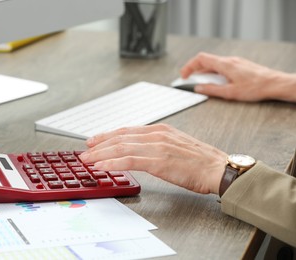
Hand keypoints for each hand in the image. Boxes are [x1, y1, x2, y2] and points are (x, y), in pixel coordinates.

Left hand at [79, 124, 226, 193]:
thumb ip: (157, 146)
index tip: (94, 141)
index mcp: (160, 130)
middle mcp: (156, 134)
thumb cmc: (200, 161)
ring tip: (87, 159)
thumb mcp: (176, 146)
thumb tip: (140, 153)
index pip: (127, 131)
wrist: (218, 169)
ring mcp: (157, 146)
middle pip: (120, 137)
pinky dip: (112, 163)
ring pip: (120, 147)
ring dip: (100, 154)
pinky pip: (129, 160)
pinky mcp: (158, 160)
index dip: (107, 135)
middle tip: (85, 151)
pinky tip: (101, 166)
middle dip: (99, 145)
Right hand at [180, 52, 295, 101]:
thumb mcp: (230, 93)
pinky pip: (222, 67)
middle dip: (194, 71)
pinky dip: (214, 73)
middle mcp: (229, 60)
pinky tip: (216, 82)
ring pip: (214, 64)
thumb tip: (198, 89)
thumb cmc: (256, 88)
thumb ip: (211, 90)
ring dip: (204, 73)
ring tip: (201, 84)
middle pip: (206, 61)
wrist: (274, 84)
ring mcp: (235, 62)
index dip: (189, 66)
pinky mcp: (239, 66)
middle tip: (189, 81)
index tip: (183, 76)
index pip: (200, 59)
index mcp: (224, 65)